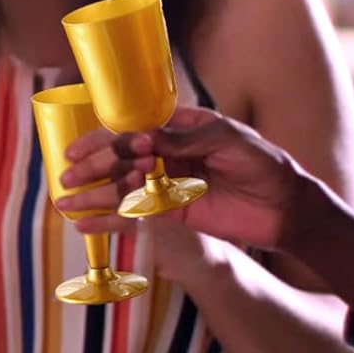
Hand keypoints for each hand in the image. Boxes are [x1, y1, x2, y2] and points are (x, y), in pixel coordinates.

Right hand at [64, 106, 304, 251]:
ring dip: (93, 195)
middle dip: (93, 168)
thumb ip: (184, 139)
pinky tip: (85, 224)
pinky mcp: (171, 212)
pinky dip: (109, 220)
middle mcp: (167, 155)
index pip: (135, 131)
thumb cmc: (264, 164)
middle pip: (120, 160)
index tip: (97, 150)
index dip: (112, 140)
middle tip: (69, 176)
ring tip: (65, 202)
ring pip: (121, 188)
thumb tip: (143, 138)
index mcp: (179, 129)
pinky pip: (133, 215)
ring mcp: (166, 184)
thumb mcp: (228, 140)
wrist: (288, 208)